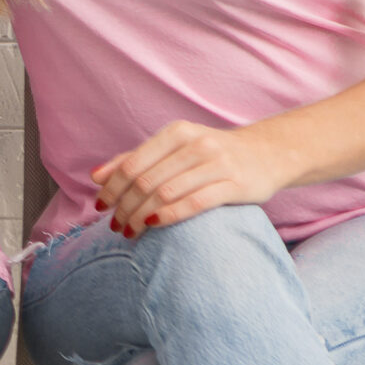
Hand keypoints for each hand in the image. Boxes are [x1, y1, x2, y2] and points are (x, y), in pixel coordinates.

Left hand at [93, 121, 289, 236]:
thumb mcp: (174, 148)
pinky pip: (195, 203)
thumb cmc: (210, 154)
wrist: (268, 154)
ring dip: (141, 216)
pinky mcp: (236, 184)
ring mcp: (217, 164)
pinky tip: (153, 226)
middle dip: (124, 207)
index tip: (100, 206)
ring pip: (166, 193)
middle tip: (114, 225)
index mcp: (176, 133)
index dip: (112, 187)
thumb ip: (136, 159)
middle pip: (146, 181)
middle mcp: (196, 144)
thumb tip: (96, 176)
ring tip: (130, 231)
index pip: (133, 164)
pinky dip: (169, 216)